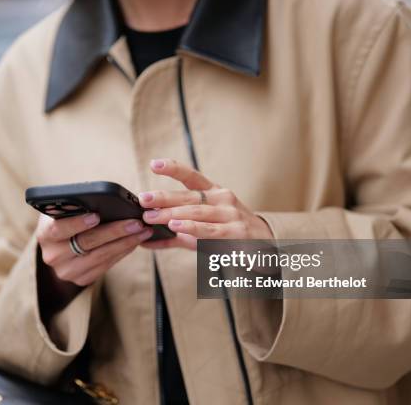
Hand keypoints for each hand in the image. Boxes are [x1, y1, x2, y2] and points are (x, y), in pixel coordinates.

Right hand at [36, 213, 152, 286]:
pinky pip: (106, 265)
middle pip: (86, 243)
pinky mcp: (81, 280)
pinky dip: (122, 252)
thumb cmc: (64, 219)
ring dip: (125, 242)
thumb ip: (73, 205)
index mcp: (44, 234)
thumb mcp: (62, 210)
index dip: (77, 223)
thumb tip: (100, 198)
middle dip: (114, 231)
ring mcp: (67, 271)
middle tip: (136, 222)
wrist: (58, 247)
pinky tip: (135, 241)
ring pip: (100, 256)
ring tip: (143, 230)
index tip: (97, 215)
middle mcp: (52, 255)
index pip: (59, 229)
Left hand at [139, 159, 273, 249]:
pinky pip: (209, 230)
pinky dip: (190, 228)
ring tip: (151, 217)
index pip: (192, 176)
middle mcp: (222, 199)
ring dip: (171, 214)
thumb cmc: (230, 234)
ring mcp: (230, 214)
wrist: (266, 245)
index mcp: (214, 192)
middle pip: (189, 196)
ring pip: (196, 212)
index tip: (153, 164)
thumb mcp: (204, 229)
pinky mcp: (235, 232)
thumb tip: (146, 242)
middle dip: (164, 198)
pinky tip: (176, 226)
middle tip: (143, 200)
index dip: (173, 168)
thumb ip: (175, 235)